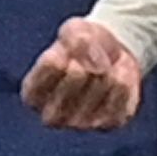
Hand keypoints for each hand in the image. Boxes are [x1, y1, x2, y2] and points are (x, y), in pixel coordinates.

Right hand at [22, 17, 145, 131]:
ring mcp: (80, 124)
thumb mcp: (72, 31)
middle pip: (77, 75)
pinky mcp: (109, 123)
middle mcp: (52, 116)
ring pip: (103, 83)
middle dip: (88, 57)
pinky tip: (117, 74)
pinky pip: (123, 93)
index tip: (67, 52)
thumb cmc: (81, 46)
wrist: (110, 58)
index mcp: (32, 94)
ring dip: (108, 67)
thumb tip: (98, 68)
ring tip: (103, 67)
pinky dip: (124, 76)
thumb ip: (76, 40)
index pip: (52, 64)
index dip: (67, 49)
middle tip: (87, 60)